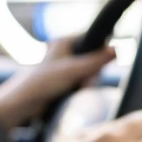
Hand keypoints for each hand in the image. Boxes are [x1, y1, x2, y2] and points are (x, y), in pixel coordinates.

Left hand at [0, 37, 115, 129]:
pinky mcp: (64, 81)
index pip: (92, 37)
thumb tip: (117, 49)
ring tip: (78, 89)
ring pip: (89, 72)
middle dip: (93, 72)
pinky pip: (82, 82)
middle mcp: (65, 51)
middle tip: (85, 81)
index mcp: (64, 41)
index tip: (103, 62)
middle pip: (93, 57)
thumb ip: (96, 60)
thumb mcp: (72, 70)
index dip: (100, 49)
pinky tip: (76, 94)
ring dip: (87, 82)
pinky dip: (81, 88)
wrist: (24, 104)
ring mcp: (65, 66)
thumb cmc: (42, 83)